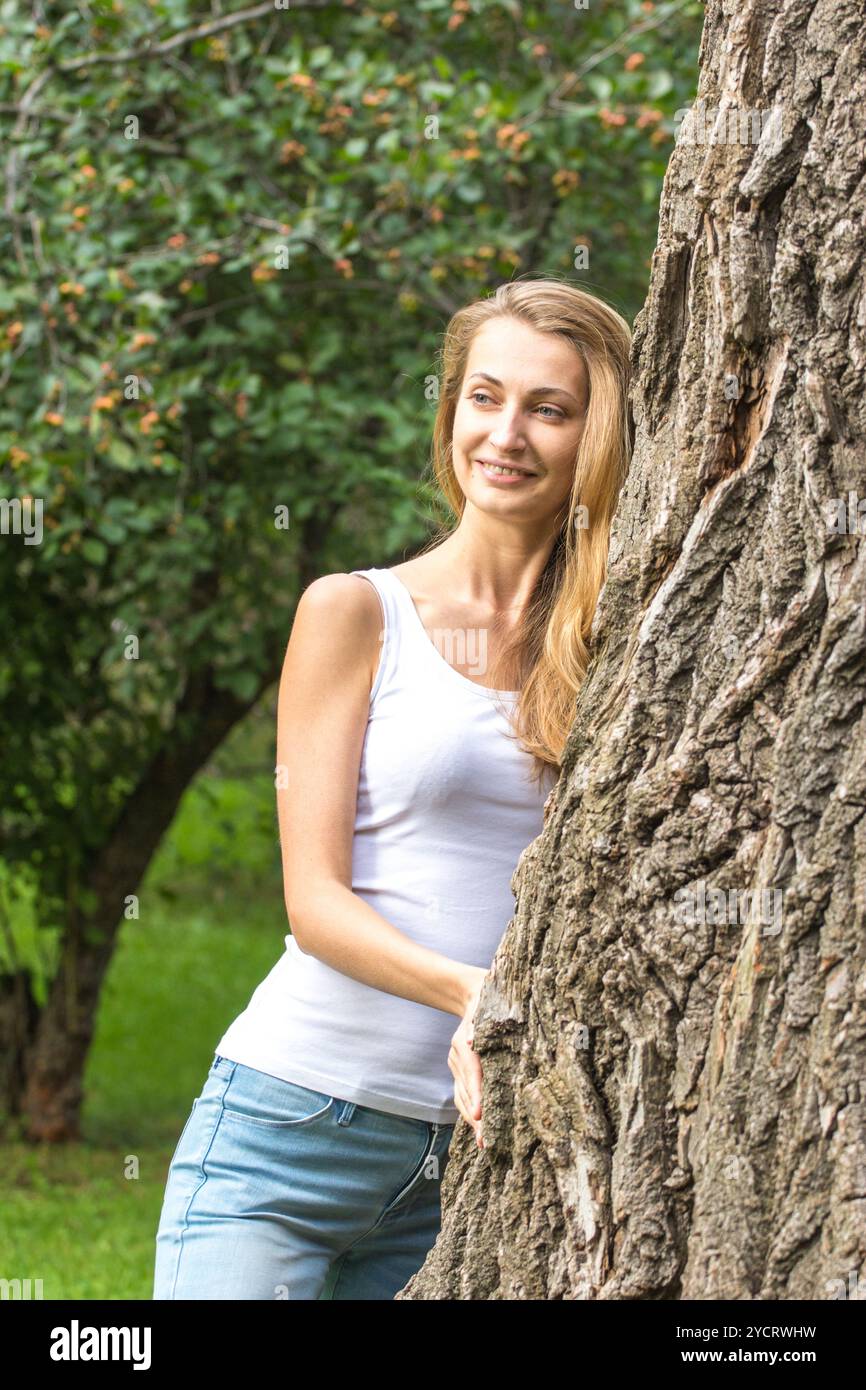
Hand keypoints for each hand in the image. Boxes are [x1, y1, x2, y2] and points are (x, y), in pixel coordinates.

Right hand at [448, 966, 488, 1148]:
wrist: (474, 992)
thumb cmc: (490, 998)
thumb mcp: (490, 1003)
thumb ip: (480, 1023)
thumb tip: (472, 1042)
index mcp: (465, 1040)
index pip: (471, 1071)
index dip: (475, 1094)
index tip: (479, 1115)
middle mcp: (457, 1054)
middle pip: (464, 1090)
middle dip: (474, 1117)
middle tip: (486, 1140)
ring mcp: (456, 1063)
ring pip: (461, 1096)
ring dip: (471, 1120)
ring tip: (485, 1141)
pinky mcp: (460, 1069)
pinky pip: (463, 1094)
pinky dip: (470, 1111)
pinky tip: (480, 1129)